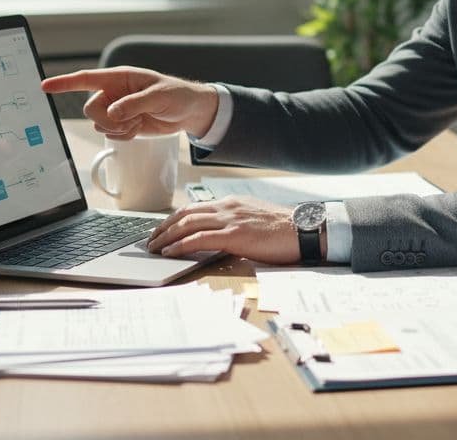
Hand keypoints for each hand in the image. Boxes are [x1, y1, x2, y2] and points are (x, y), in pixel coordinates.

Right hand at [40, 67, 219, 140]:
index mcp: (119, 78)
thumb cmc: (178, 95)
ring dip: (119, 129)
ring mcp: (116, 110)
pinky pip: (111, 135)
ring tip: (140, 121)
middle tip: (130, 121)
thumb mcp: (160, 95)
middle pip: (91, 110)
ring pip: (99, 124)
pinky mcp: (122, 125)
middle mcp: (113, 93)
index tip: (45, 86)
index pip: (86, 79)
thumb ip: (135, 104)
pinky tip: (139, 128)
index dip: (65, 82)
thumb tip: (113, 112)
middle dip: (108, 120)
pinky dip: (124, 136)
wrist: (189, 112)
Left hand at [145, 196, 305, 263]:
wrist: (306, 230)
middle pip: (185, 214)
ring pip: (188, 224)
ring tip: (154, 248)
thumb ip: (236, 224)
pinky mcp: (235, 235)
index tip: (162, 229)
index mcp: (233, 203)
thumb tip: (220, 237)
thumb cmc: (285, 230)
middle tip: (150, 240)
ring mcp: (231, 219)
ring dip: (166, 236)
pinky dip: (181, 245)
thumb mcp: (255, 220)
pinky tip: (170, 252)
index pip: (194, 208)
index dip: (174, 219)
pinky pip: (199, 238)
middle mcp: (228, 207)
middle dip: (163, 227)